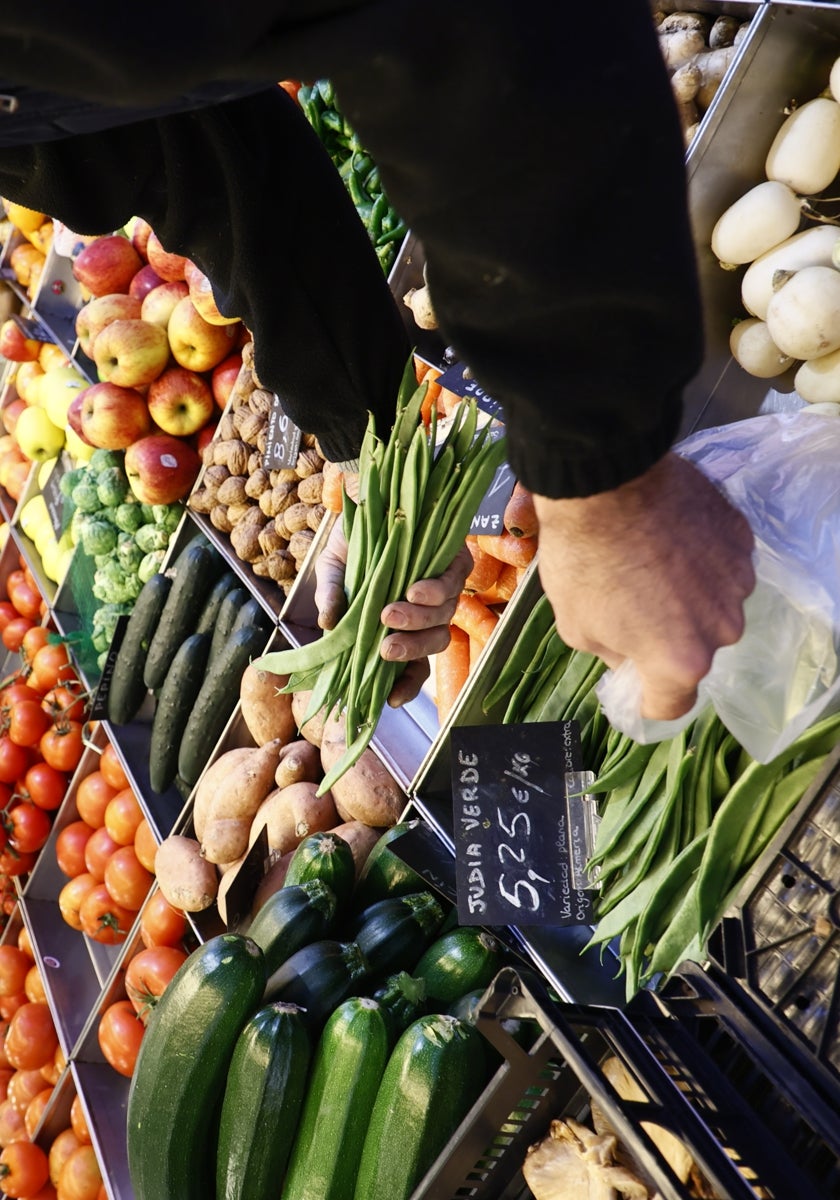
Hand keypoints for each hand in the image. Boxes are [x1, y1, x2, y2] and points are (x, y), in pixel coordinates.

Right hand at [313, 514, 471, 707]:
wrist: (372, 497)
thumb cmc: (353, 543)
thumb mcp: (333, 572)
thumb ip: (332, 597)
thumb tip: (328, 625)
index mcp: (399, 625)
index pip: (412, 666)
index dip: (406, 685)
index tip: (391, 700)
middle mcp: (426, 613)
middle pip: (432, 645)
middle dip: (410, 651)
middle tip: (386, 647)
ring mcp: (444, 589)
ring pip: (443, 618)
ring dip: (417, 621)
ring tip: (390, 612)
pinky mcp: (455, 561)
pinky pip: (453, 583)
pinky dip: (434, 591)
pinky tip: (414, 590)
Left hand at [533, 452, 755, 719]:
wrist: (606, 481)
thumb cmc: (584, 559)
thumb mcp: (576, 627)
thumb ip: (612, 655)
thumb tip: (629, 655)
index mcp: (680, 660)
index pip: (672, 704)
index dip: (649, 698)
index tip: (636, 685)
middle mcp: (721, 628)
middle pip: (696, 651)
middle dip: (669, 640)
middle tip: (637, 607)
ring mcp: (738, 580)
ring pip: (713, 606)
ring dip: (690, 597)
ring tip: (653, 565)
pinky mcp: (742, 538)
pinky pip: (722, 564)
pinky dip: (702, 559)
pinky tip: (671, 538)